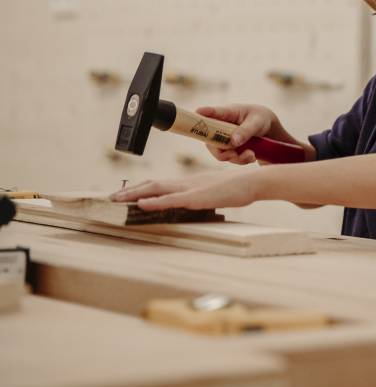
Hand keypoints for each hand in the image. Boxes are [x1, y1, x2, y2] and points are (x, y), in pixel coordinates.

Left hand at [109, 170, 256, 210]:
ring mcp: (191, 189)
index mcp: (189, 183)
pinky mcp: (198, 197)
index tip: (124, 194)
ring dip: (135, 194)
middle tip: (110, 198)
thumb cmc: (239, 188)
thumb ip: (202, 196)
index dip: (141, 188)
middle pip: (153, 184)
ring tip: (117, 200)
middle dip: (130, 191)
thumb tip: (193, 202)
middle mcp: (186, 183)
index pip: (160, 184)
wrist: (254, 181)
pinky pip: (172, 200)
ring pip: (157, 190)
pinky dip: (155, 201)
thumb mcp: (215, 193)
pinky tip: (142, 204)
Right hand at [197, 104, 278, 164]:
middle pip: (210, 140)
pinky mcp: (227, 148)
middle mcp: (220, 125)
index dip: (204, 113)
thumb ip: (246, 131)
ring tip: (251, 155)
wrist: (268, 129)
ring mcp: (221, 138)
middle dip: (223, 151)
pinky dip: (241, 160)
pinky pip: (229, 158)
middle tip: (236, 154)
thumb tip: (233, 142)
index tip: (198, 111)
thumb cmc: (260, 119)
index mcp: (228, 112)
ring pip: (220, 153)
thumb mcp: (257, 123)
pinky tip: (252, 156)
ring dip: (236, 158)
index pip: (213, 112)